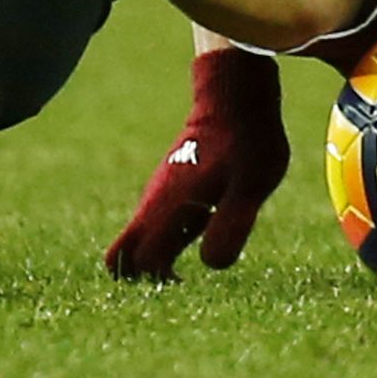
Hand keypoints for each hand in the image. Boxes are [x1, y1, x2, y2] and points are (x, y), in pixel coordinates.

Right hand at [104, 48, 289, 280]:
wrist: (236, 95)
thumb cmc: (246, 142)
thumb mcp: (249, 189)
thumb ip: (230, 227)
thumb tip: (209, 265)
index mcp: (165, 209)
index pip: (131, 261)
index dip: (151, 282)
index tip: (184, 281)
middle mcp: (154, 203)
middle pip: (127, 254)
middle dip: (147, 276)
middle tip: (186, 277)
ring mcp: (161, 192)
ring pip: (144, 237)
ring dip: (163, 254)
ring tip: (207, 243)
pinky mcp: (173, 184)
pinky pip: (160, 221)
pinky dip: (173, 236)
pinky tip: (211, 220)